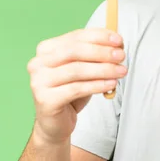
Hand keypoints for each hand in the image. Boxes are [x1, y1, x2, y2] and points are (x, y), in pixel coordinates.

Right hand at [26, 28, 126, 144]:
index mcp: (46, 49)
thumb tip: (118, 44)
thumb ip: (96, 55)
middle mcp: (38, 63)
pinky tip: (111, 84)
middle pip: (75, 51)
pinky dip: (97, 85)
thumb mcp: (85, 68)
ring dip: (103, 69)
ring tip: (121, 71)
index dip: (99, 37)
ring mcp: (39, 81)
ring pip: (77, 70)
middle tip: (121, 56)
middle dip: (102, 52)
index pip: (76, 36)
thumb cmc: (71, 91)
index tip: (119, 40)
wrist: (56, 123)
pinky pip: (76, 89)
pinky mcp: (45, 99)